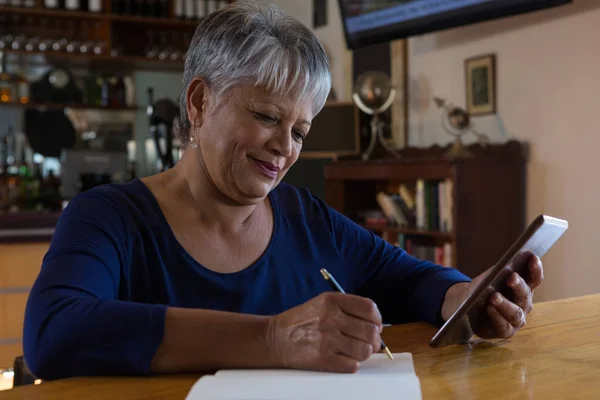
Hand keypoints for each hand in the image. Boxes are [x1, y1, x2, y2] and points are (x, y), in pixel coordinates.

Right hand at [266, 292, 382, 372]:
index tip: (375, 325)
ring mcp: (327, 339)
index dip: (377, 319)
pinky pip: (352, 365)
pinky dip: (351, 364)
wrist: (275, 338)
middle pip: (370, 331)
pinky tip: (343, 358)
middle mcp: (331, 318)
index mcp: (332, 301)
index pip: (369, 308)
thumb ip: (347, 310)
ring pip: (364, 350)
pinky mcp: (323, 358)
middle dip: (373, 340)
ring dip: (364, 353)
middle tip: (368, 342)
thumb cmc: (302, 321)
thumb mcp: (322, 304)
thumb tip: (375, 326)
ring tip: (354, 351)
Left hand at [471, 255, 543, 338]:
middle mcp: (524, 305)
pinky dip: (496, 316)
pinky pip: (503, 324)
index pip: (534, 279)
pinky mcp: (506, 331)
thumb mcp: (489, 278)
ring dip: (505, 304)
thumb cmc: (482, 290)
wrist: (467, 308)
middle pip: (525, 295)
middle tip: (511, 277)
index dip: (535, 269)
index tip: (533, 257)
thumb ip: (498, 271)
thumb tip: (507, 263)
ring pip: (515, 312)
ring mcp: (516, 320)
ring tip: (494, 297)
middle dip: (519, 285)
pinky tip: (489, 308)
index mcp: (524, 289)